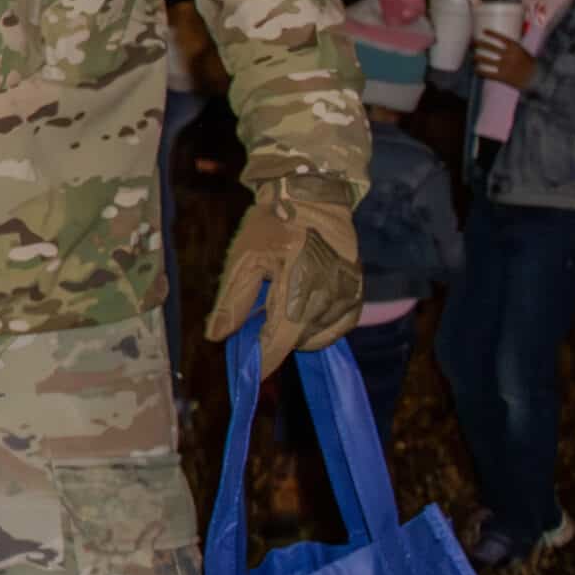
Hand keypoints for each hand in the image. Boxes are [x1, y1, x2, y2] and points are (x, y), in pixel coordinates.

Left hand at [206, 172, 362, 374]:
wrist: (312, 198)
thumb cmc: (272, 225)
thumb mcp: (243, 259)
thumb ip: (232, 301)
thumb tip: (216, 337)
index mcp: (299, 283)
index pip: (281, 339)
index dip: (265, 361)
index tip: (250, 376)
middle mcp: (330, 293)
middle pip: (299, 340)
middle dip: (275, 339)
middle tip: (259, 318)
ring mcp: (348, 295)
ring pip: (318, 337)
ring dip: (297, 332)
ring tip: (282, 303)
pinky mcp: (358, 294)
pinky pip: (339, 328)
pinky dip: (319, 327)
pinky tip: (303, 310)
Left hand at [473, 30, 537, 89]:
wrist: (535, 78)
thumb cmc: (528, 64)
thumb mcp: (522, 52)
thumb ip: (511, 48)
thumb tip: (498, 41)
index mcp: (516, 48)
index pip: (501, 38)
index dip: (492, 34)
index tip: (484, 31)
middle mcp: (509, 55)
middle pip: (490, 47)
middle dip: (480, 44)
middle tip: (473, 42)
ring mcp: (505, 66)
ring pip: (486, 60)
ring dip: (477, 57)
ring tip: (473, 56)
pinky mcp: (502, 76)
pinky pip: (487, 73)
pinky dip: (480, 71)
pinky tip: (476, 70)